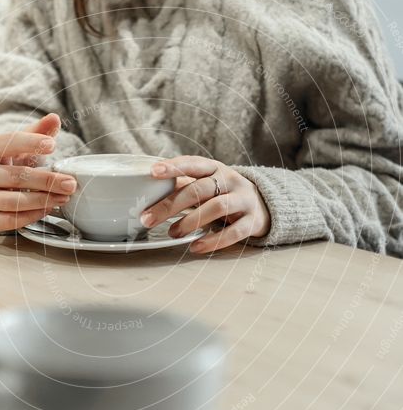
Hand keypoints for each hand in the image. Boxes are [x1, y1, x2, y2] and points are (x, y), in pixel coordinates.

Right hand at [0, 113, 77, 230]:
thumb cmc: (15, 161)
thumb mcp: (26, 143)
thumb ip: (40, 130)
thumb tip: (54, 118)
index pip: (7, 143)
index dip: (30, 143)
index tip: (52, 145)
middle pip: (15, 177)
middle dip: (46, 180)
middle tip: (70, 182)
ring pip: (13, 201)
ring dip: (42, 200)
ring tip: (64, 197)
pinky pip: (9, 220)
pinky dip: (31, 216)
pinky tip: (48, 209)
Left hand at [141, 156, 270, 253]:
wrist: (263, 205)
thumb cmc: (223, 193)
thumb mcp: (207, 184)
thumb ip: (182, 185)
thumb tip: (146, 190)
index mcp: (215, 168)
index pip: (193, 163)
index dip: (174, 166)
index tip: (153, 172)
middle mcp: (230, 180)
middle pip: (199, 189)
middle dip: (171, 205)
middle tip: (148, 219)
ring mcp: (243, 200)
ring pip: (216, 207)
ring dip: (190, 221)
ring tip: (172, 233)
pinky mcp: (252, 221)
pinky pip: (234, 232)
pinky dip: (213, 240)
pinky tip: (196, 247)